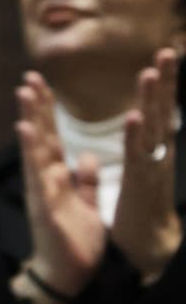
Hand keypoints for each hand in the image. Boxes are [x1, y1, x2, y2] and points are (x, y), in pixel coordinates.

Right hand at [17, 71, 105, 296]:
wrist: (67, 277)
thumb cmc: (76, 244)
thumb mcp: (87, 207)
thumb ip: (86, 181)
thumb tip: (87, 154)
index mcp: (57, 178)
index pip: (53, 137)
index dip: (48, 112)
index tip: (43, 85)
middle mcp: (44, 179)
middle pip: (41, 136)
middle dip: (36, 107)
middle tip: (30, 77)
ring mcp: (41, 190)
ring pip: (35, 148)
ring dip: (30, 119)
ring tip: (24, 93)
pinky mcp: (43, 204)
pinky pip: (37, 173)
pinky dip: (30, 150)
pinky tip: (25, 130)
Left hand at [112, 48, 181, 281]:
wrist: (147, 252)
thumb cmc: (142, 211)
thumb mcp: (141, 171)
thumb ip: (141, 146)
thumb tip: (145, 123)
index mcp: (153, 151)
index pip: (158, 111)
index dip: (160, 86)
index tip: (161, 57)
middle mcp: (157, 157)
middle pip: (162, 113)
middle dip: (164, 83)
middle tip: (166, 51)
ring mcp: (151, 171)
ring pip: (153, 130)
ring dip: (152, 101)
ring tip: (150, 72)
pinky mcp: (141, 188)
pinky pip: (138, 158)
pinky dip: (137, 137)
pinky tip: (136, 117)